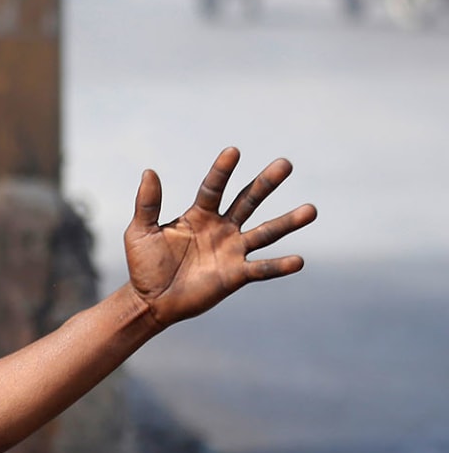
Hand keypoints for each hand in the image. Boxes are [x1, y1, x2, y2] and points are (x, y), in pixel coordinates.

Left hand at [124, 147, 316, 326]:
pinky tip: (298, 261)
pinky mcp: (236, 275)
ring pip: (265, 232)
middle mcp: (221, 228)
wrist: (149, 301)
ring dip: (288, 222)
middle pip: (247, 201)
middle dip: (265, 184)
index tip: (233, 151)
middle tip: (285, 164)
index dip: (222, 170)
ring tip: (311, 210)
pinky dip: (279, 266)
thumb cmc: (144, 265)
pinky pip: (261, 269)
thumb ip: (148, 204)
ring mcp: (232, 251)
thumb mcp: (141, 231)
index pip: (214, 188)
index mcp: (199, 215)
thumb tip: (149, 172)